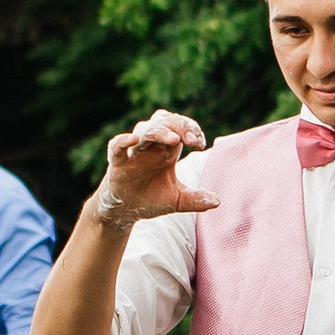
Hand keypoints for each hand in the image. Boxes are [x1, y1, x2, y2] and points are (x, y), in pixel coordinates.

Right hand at [94, 110, 218, 229]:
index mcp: (166, 150)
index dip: (191, 130)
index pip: (180, 128)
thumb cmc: (150, 198)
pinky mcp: (118, 163)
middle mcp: (151, 146)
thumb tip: (217, 201)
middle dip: (180, 126)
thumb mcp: (178, 200)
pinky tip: (133, 138)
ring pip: (145, 130)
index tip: (200, 143)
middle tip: (191, 140)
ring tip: (174, 140)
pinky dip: (123, 140)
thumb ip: (196, 199)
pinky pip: (117, 146)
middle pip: (165, 122)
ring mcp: (134, 153)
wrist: (126, 212)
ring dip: (160, 131)